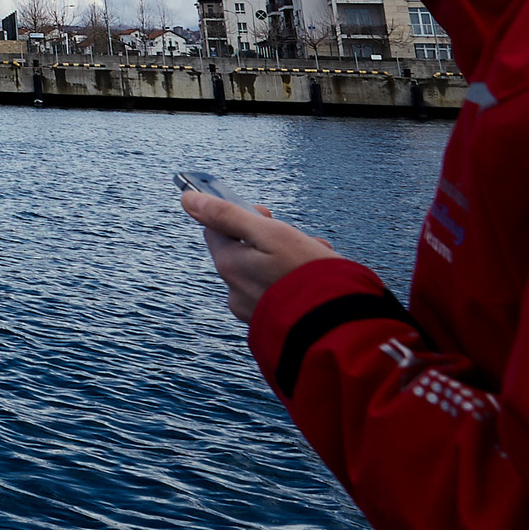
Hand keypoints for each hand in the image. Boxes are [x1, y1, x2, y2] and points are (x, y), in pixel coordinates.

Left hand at [181, 191, 340, 322]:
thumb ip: (227, 216)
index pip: (216, 228)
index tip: (267, 214)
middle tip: (302, 239)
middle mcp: (234, 291)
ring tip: (320, 259)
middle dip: (273, 238)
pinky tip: (321, 281)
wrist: (340, 329)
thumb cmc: (307, 275)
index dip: (240, 216)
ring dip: (290, 258)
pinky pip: (279, 293)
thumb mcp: (269, 234)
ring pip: (265, 270)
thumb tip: (188, 200)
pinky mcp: (274, 323)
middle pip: (244, 250)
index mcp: (228, 266)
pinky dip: (295, 282)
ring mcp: (254, 310)